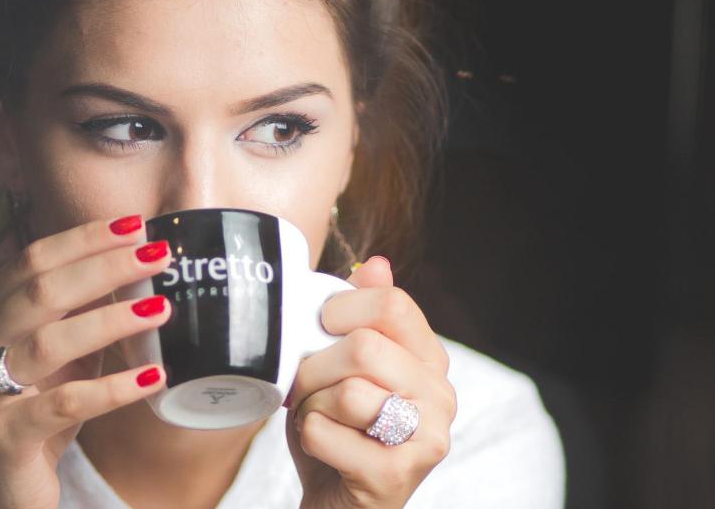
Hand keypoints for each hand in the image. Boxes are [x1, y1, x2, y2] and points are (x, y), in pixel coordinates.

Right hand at [0, 216, 172, 508]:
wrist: (2, 488)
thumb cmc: (35, 409)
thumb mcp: (57, 352)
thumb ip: (80, 311)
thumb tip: (135, 265)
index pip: (34, 259)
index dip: (85, 239)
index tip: (135, 226)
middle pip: (41, 289)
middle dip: (105, 266)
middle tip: (159, 255)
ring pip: (49, 340)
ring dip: (111, 320)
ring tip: (161, 310)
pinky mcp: (4, 434)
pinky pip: (64, 404)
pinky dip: (113, 388)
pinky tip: (153, 377)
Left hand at [285, 257, 456, 508]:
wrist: (336, 503)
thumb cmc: (338, 429)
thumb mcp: (342, 364)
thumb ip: (359, 314)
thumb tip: (376, 263)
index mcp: (430, 358)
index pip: (391, 304)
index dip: (339, 311)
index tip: (320, 331)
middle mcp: (441, 395)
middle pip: (364, 346)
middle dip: (315, 365)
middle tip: (307, 385)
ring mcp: (427, 438)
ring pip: (348, 390)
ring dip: (311, 403)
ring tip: (319, 418)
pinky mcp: (398, 476)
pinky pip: (325, 432)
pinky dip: (307, 437)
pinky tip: (323, 448)